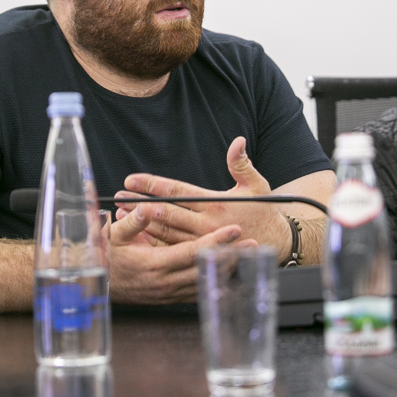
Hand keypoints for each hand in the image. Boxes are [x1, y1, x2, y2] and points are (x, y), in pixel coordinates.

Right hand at [109, 202, 256, 303]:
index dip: (215, 240)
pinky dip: (216, 284)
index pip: (193, 251)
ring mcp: (171, 293)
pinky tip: (231, 277)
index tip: (234, 229)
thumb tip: (146, 207)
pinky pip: (199, 292)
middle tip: (254, 244)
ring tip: (249, 257)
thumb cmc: (108, 257)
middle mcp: (167, 282)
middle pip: (207, 268)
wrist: (101, 286)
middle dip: (232, 255)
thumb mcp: (115, 235)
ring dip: (228, 269)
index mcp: (156, 264)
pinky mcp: (171, 298)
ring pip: (207, 281)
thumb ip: (133, 222)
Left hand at [114, 136, 291, 262]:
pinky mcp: (202, 255)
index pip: (177, 191)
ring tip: (121, 216)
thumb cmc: (265, 211)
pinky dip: (154, 244)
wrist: (278, 245)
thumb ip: (241, 164)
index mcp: (216, 203)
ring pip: (165, 234)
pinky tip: (138, 236)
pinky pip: (174, 251)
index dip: (153, 185)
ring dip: (142, 224)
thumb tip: (238, 141)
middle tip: (118, 198)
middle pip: (166, 213)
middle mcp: (206, 224)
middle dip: (139, 205)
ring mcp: (203, 242)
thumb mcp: (257, 185)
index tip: (132, 180)